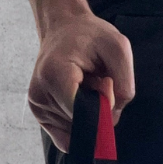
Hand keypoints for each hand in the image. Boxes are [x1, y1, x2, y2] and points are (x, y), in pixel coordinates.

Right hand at [28, 12, 134, 150]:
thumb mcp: (118, 49)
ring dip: (86, 113)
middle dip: (95, 109)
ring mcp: (37, 106)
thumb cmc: (91, 37)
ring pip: (75, 131)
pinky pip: (66, 135)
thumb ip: (125, 85)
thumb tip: (111, 120)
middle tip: (93, 79)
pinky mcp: (39, 114)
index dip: (102, 106)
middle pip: (80, 124)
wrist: (64, 28)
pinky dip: (78, 120)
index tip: (104, 81)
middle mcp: (40, 93)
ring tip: (82, 84)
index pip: (82, 114)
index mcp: (55, 74)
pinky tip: (75, 97)